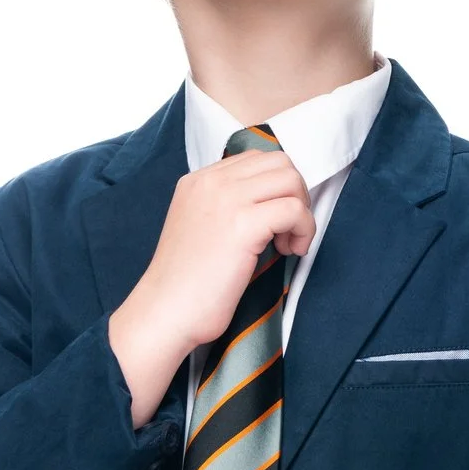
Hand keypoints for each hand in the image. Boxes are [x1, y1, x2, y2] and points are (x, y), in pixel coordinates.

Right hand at [144, 148, 315, 354]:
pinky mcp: (242, 225)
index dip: (277, 186)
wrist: (165, 311)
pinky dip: (303, 230)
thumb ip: (226, 207)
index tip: (275, 219)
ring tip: (287, 243)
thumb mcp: (200, 227)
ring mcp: (226, 200)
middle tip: (288, 229)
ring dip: (301, 212)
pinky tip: (289, 252)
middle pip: (279, 162)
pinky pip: (294, 210)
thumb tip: (271, 204)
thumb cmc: (186, 283)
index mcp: (199, 180)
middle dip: (296, 194)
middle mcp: (211, 182)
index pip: (256, 158)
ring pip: (290, 180)